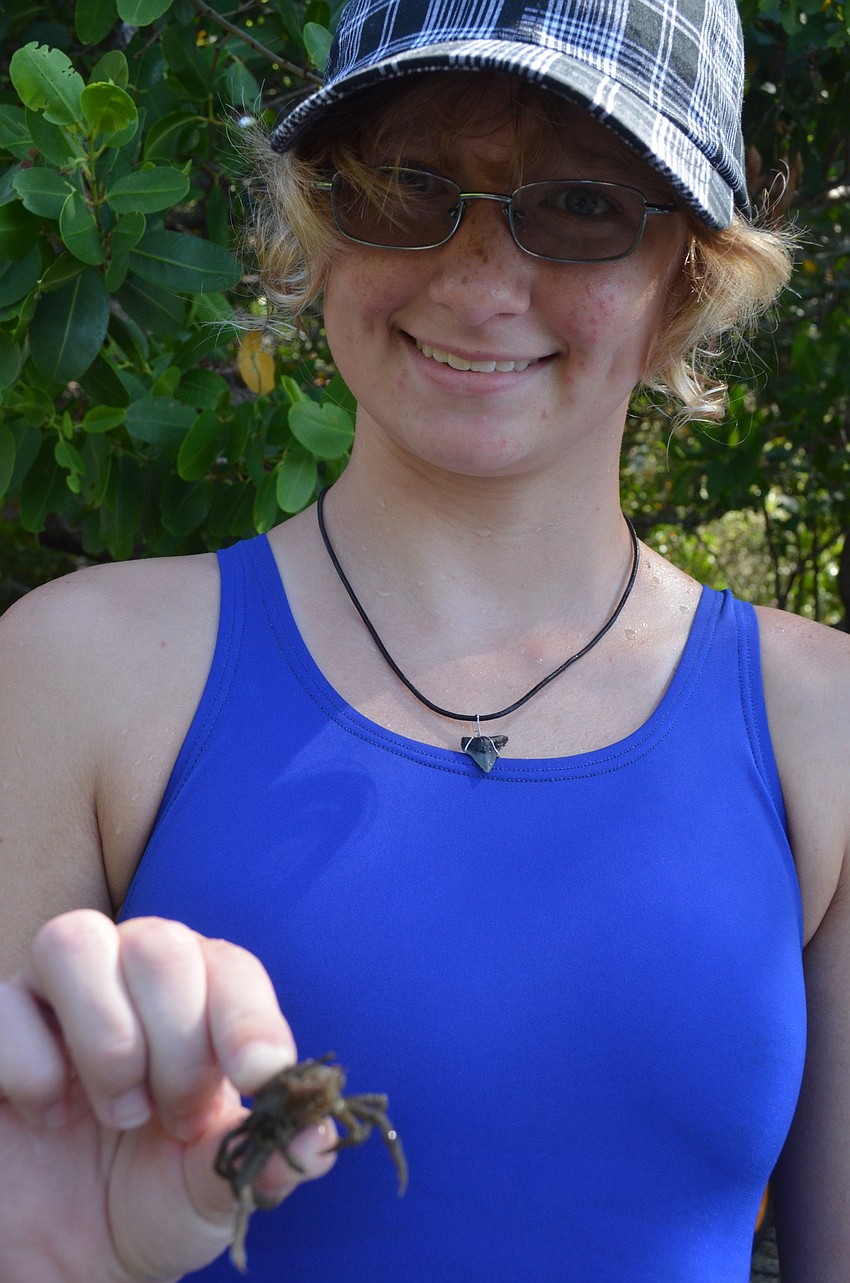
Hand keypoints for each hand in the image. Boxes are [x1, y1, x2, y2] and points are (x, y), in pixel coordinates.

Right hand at [0, 910, 334, 1281]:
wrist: (67, 1257)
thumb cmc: (152, 1198)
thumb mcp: (214, 1190)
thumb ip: (264, 1159)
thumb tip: (320, 1136)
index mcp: (201, 1000)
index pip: (231, 969)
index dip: (249, 1017)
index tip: (261, 1077)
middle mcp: (129, 976)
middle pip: (160, 945)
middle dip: (177, 1041)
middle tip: (176, 1116)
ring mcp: (55, 995)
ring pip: (77, 941)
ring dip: (108, 1036)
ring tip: (120, 1108)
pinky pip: (5, 1004)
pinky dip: (34, 1066)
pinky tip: (50, 1115)